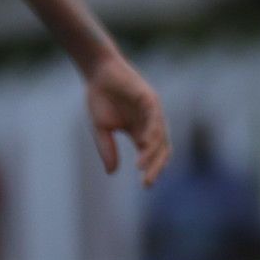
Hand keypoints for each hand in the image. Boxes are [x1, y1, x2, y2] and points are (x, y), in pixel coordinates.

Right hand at [84, 53, 169, 186]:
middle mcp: (150, 122)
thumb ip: (108, 149)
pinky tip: (145, 143)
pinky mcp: (149, 98)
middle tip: (147, 183)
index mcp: (139, 130)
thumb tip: (112, 172)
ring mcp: (152, 110)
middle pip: (161, 148)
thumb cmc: (100, 99)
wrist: (98, 74)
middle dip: (156, 166)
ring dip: (152, 152)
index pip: (151, 153)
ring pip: (160, 135)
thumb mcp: (101, 130)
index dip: (151, 169)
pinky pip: (155, 117)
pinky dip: (152, 131)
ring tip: (143, 167)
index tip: (145, 186)